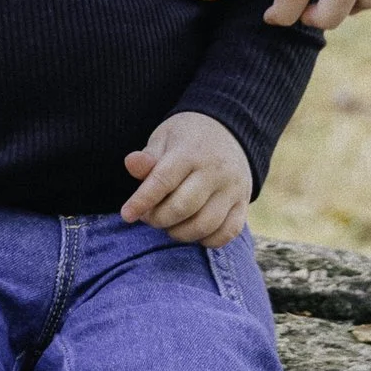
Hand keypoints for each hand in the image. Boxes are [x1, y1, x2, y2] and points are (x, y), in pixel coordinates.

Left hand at [122, 110, 253, 246]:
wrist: (229, 131)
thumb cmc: (186, 140)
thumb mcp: (164, 139)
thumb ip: (148, 158)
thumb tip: (131, 163)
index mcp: (190, 152)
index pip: (162, 181)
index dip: (141, 201)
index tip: (126, 215)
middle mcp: (215, 171)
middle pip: (182, 208)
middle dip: (158, 219)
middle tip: (148, 216)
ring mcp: (233, 189)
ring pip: (204, 225)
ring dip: (179, 233)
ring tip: (168, 224)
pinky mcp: (244, 203)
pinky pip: (227, 233)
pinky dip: (207, 240)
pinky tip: (192, 231)